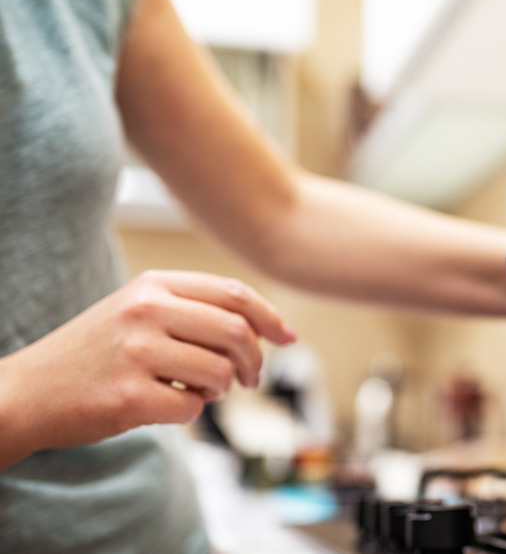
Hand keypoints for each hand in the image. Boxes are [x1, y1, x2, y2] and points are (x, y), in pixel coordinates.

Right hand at [0, 270, 295, 461]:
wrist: (27, 392)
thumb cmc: (95, 353)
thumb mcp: (138, 311)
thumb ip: (194, 310)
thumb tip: (265, 328)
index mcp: (153, 285)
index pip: (233, 294)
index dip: (269, 317)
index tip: (287, 337)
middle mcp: (146, 311)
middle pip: (236, 332)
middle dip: (254, 361)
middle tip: (250, 378)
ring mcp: (136, 352)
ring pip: (219, 372)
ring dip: (218, 389)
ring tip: (194, 389)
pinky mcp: (129, 396)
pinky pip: (193, 407)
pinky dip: (188, 411)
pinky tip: (162, 404)